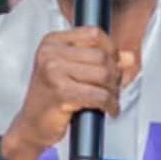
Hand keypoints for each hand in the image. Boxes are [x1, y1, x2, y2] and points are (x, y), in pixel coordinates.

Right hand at [1, 27, 134, 159]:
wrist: (31, 125)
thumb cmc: (51, 98)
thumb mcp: (74, 71)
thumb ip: (102, 60)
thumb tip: (129, 57)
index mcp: (52, 42)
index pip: (93, 33)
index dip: (111, 48)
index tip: (115, 62)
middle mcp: (50, 53)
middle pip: (102, 55)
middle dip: (115, 74)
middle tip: (114, 87)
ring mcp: (53, 72)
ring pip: (103, 74)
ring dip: (113, 90)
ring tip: (111, 99)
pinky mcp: (60, 93)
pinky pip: (99, 95)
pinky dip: (110, 104)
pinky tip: (110, 109)